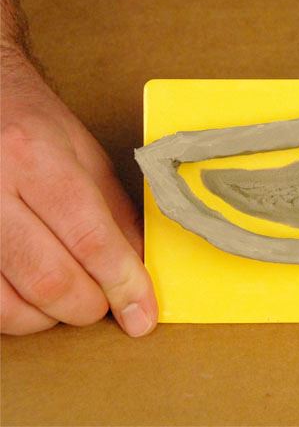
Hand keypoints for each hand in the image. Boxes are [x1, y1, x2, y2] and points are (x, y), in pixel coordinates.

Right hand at [1, 50, 157, 335]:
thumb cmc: (32, 124)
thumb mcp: (86, 156)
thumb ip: (116, 213)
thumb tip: (142, 267)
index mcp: (36, 158)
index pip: (89, 238)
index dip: (123, 284)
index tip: (142, 316)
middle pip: (48, 278)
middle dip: (89, 306)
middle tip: (106, 303)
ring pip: (8, 303)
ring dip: (51, 317)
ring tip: (69, 296)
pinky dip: (15, 315)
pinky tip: (32, 298)